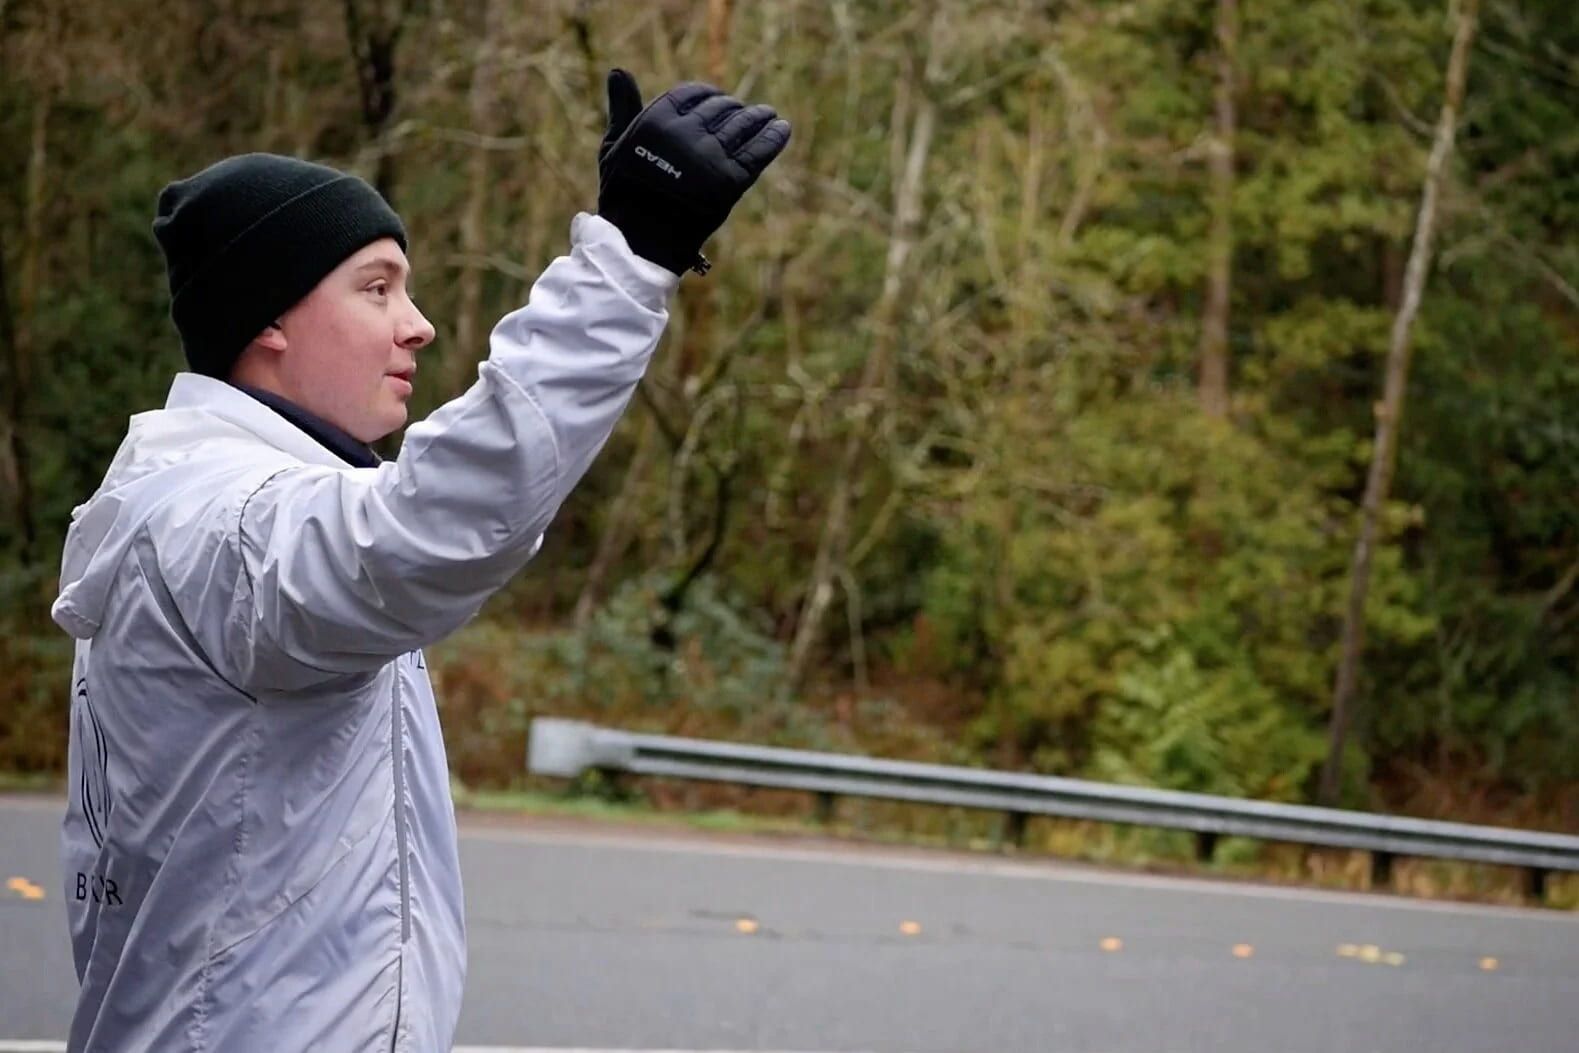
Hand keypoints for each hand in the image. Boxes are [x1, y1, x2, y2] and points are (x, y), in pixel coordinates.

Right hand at [597, 69, 790, 275]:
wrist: (640, 242)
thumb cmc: (624, 195)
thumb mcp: (614, 146)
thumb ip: (622, 108)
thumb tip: (617, 71)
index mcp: (657, 119)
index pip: (693, 94)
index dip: (708, 95)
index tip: (718, 100)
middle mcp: (685, 134)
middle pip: (721, 109)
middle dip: (733, 109)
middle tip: (745, 113)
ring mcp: (710, 157)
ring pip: (743, 125)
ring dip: (759, 117)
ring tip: (768, 115)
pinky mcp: (730, 181)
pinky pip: (759, 151)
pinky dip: (773, 137)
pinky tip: (782, 128)